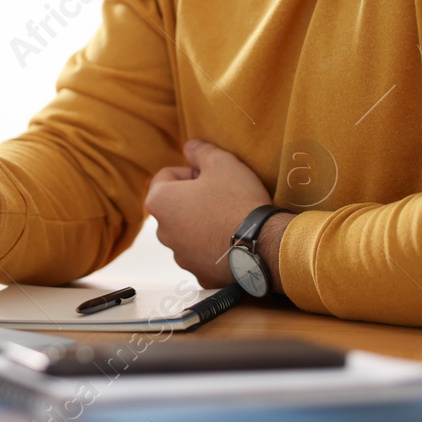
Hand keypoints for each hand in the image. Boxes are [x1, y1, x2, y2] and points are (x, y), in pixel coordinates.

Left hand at [144, 140, 274, 287]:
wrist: (262, 244)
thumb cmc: (237, 200)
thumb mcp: (221, 162)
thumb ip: (200, 151)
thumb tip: (189, 147)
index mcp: (159, 202)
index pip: (166, 175)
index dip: (191, 171)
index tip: (212, 176)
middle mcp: (162, 232)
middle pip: (175, 205)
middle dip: (194, 198)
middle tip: (223, 195)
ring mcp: (180, 256)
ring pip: (188, 231)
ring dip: (202, 223)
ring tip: (230, 218)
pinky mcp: (198, 274)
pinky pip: (202, 253)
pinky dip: (213, 246)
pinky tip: (233, 239)